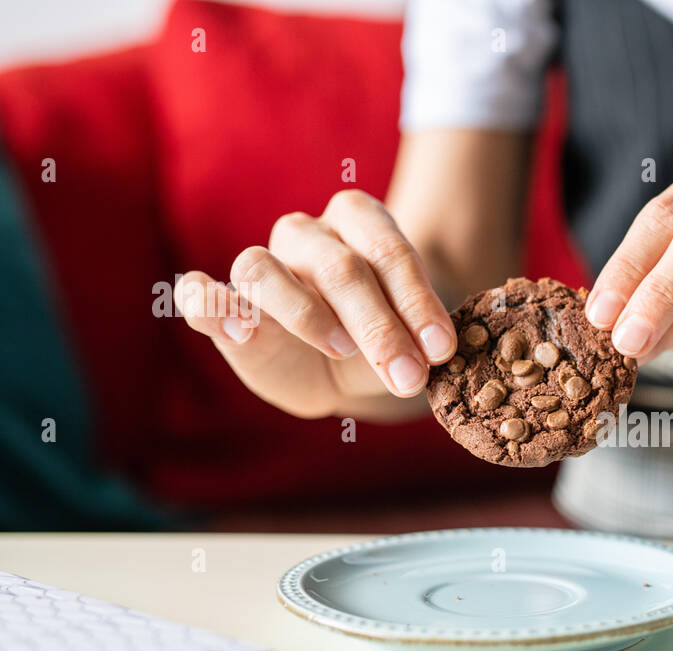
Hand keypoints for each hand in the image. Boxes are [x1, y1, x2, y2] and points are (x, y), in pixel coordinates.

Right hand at [176, 189, 457, 418]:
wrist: (345, 371)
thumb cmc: (384, 342)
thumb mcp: (410, 341)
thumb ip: (417, 341)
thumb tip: (433, 355)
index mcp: (359, 222)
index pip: (387, 249)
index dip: (416, 299)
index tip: (440, 348)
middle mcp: (307, 235)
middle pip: (339, 268)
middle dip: (379, 326)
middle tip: (409, 375)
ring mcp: (262, 266)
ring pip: (265, 269)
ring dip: (306, 314)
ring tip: (342, 350)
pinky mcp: (225, 305)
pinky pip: (200, 293)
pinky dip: (210, 303)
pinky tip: (234, 328)